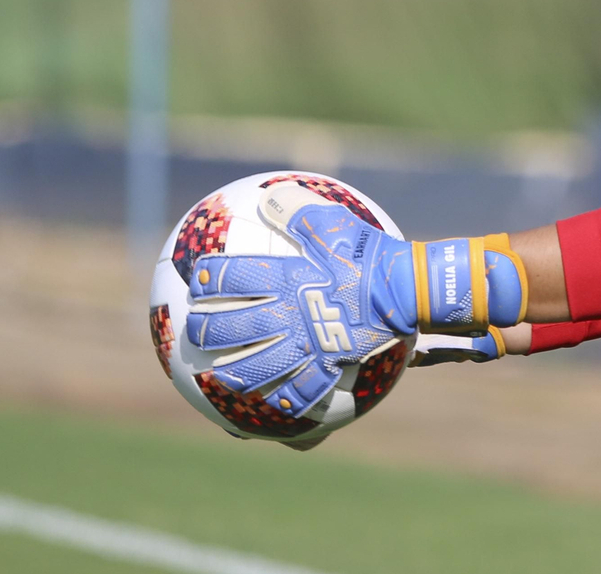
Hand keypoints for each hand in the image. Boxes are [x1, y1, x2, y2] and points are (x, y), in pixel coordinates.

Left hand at [185, 180, 527, 414]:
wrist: (406, 291)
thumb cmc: (370, 253)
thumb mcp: (335, 222)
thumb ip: (299, 210)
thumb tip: (268, 195)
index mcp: (285, 279)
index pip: (234, 278)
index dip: (210, 279)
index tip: (197, 280)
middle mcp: (286, 315)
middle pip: (233, 328)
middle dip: (206, 332)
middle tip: (193, 333)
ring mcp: (305, 345)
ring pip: (257, 366)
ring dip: (233, 373)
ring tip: (219, 378)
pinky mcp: (328, 365)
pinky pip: (303, 389)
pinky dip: (288, 399)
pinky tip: (278, 405)